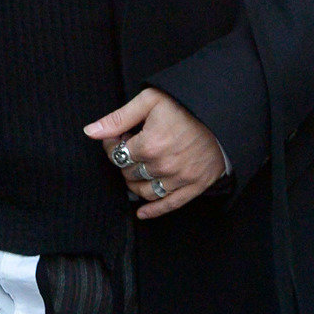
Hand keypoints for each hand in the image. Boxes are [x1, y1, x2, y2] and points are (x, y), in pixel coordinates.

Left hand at [85, 87, 227, 219]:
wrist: (223, 113)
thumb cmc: (185, 105)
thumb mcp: (149, 101)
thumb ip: (118, 118)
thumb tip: (90, 132)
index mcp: (149, 145)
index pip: (116, 155)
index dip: (113, 145)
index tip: (121, 137)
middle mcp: (163, 166)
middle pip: (128, 174)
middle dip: (125, 161)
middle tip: (133, 148)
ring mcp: (179, 179)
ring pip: (144, 191)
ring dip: (135, 182)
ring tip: (138, 168)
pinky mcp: (195, 186)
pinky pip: (169, 204)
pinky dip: (153, 211)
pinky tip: (142, 212)